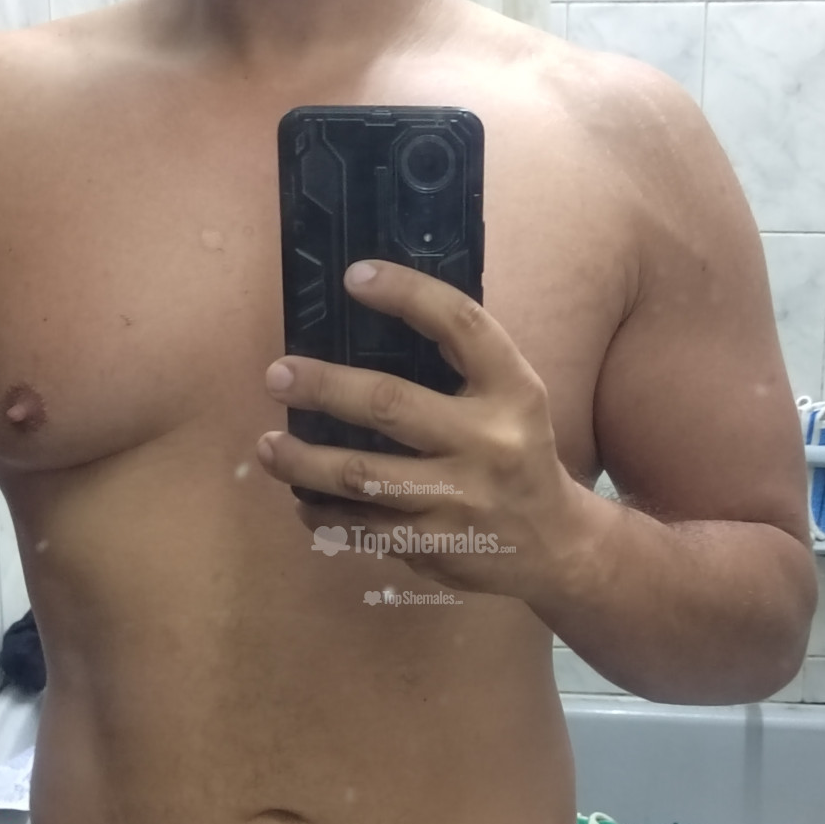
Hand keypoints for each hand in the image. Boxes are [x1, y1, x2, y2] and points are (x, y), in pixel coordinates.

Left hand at [258, 261, 587, 603]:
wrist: (555, 545)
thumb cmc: (517, 455)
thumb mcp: (513, 400)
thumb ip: (462, 364)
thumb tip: (378, 312)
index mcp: (514, 392)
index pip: (461, 326)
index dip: (408, 294)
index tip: (355, 277)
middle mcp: (489, 442)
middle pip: (390, 405)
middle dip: (324, 388)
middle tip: (277, 376)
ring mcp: (459, 500)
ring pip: (362, 477)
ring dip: (304, 461)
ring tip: (269, 447)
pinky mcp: (435, 546)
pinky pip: (362, 529)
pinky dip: (324, 515)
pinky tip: (304, 501)